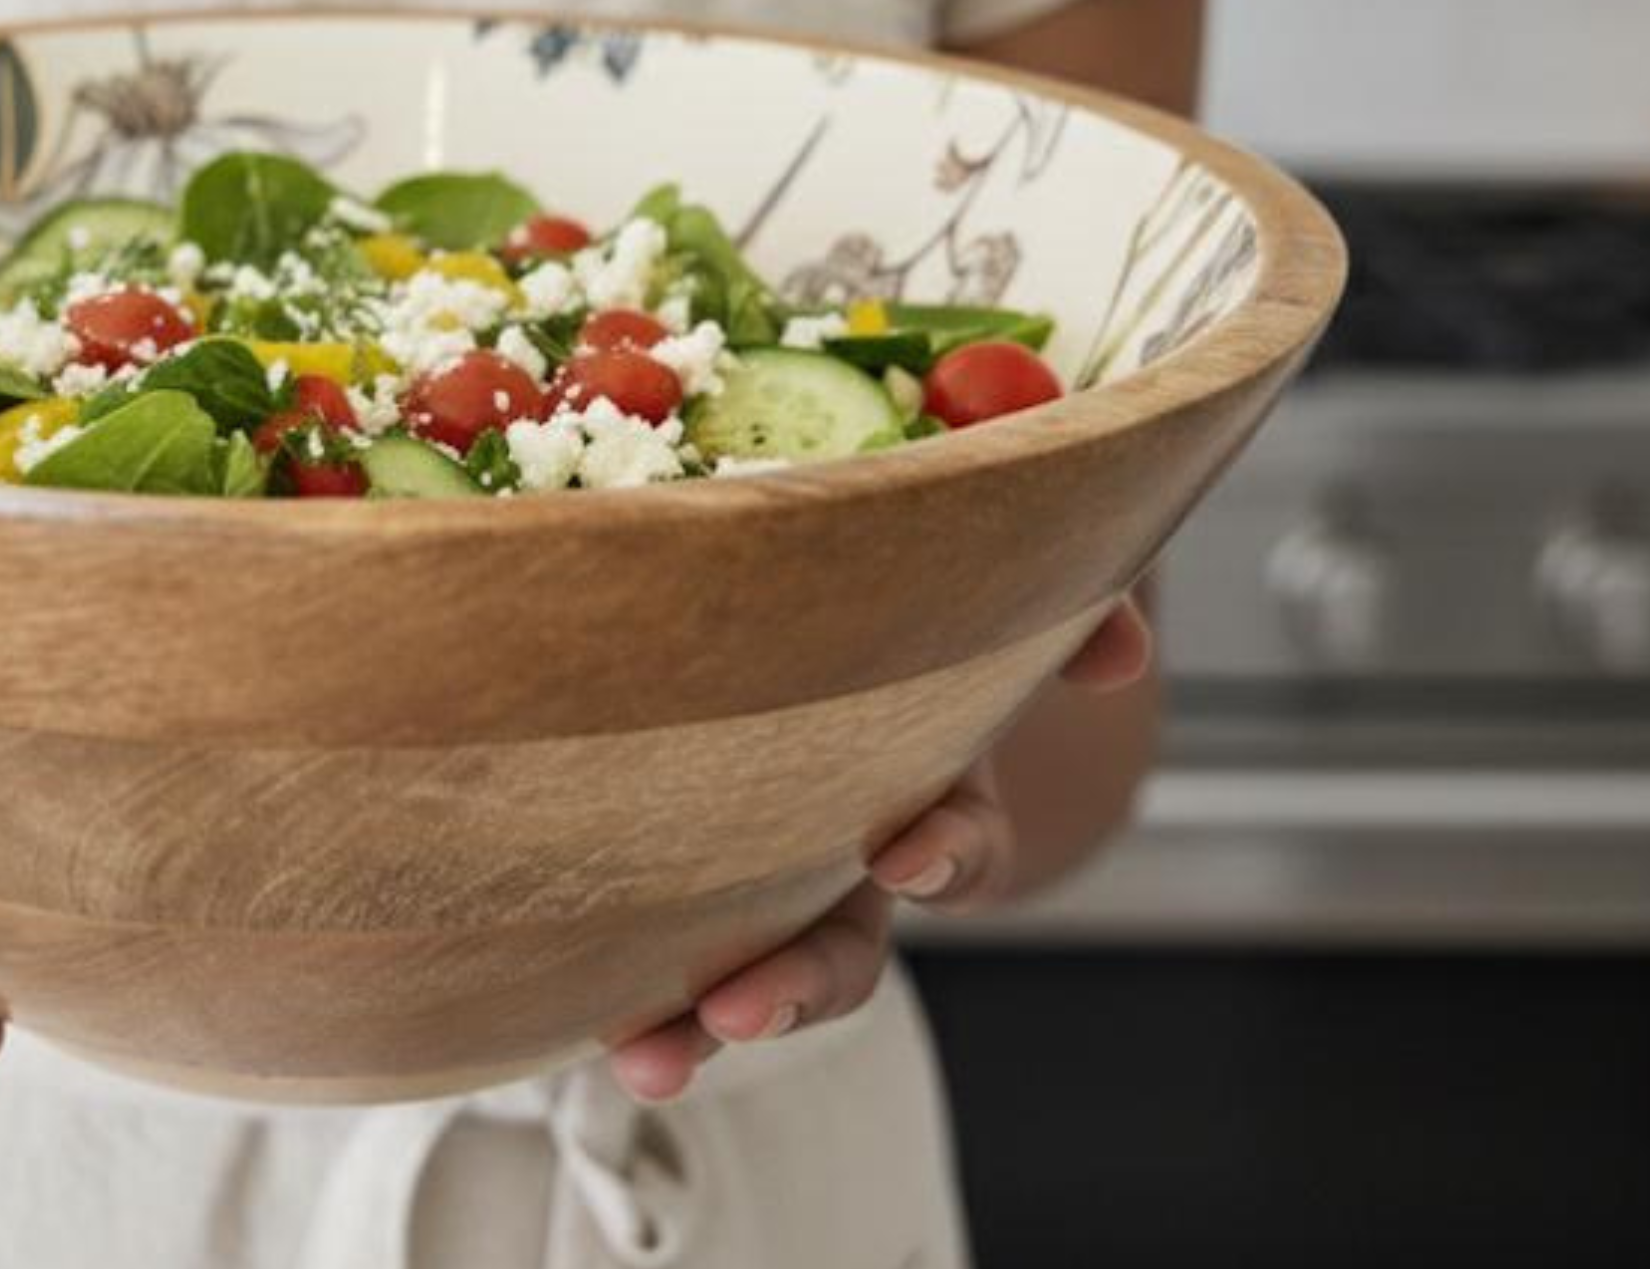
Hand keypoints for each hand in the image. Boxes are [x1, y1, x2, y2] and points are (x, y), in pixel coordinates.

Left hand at [607, 595, 1155, 1102]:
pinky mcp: (676, 881)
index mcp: (921, 794)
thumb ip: (1063, 619)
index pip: (955, 846)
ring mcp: (762, 883)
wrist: (826, 636)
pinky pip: (653, 951)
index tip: (905, 854)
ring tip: (647, 1063)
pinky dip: (620, 989)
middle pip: (840, 951)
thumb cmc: (903, 623)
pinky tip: (558, 1010)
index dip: (943, 857)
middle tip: (741, 1010)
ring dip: (695, 1028)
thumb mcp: (984, 615)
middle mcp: (844, 860)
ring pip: (743, 975)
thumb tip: (1122, 652)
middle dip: (797, 988)